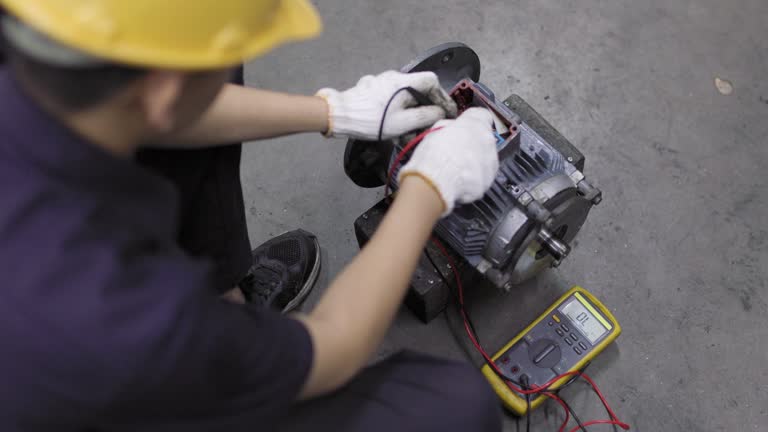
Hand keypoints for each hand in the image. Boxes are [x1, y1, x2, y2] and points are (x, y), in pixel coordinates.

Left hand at [316, 71, 457, 139]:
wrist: (338, 116)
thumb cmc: (370, 120)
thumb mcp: (403, 123)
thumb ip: (426, 116)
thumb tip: (440, 113)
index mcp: (402, 81)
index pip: (431, 82)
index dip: (443, 97)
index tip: (447, 112)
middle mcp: (392, 77)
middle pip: (418, 90)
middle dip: (425, 109)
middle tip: (428, 125)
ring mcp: (380, 83)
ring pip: (403, 97)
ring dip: (410, 113)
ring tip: (408, 133)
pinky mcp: (370, 91)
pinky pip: (391, 99)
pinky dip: (397, 112)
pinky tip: (393, 128)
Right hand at [397, 108, 498, 215]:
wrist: (434, 181)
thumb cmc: (432, 155)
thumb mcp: (434, 130)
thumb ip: (449, 127)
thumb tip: (451, 129)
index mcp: (475, 124)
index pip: (483, 116)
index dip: (473, 124)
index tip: (466, 129)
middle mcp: (487, 140)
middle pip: (484, 140)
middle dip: (473, 146)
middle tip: (456, 154)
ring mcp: (490, 162)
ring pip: (485, 161)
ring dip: (474, 164)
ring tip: (456, 171)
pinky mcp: (487, 181)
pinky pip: (481, 179)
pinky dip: (472, 181)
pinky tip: (458, 182)